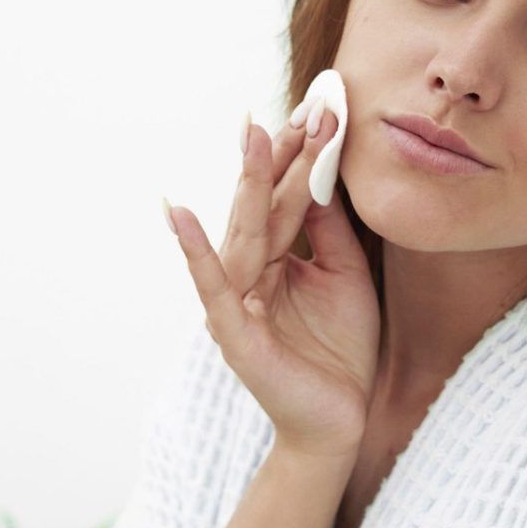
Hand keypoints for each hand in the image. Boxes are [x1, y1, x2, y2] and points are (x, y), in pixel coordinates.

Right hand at [166, 105, 379, 458]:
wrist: (341, 421)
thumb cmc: (340, 351)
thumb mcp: (345, 277)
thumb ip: (331, 230)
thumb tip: (324, 173)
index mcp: (277, 259)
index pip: (287, 197)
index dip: (302, 155)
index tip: (321, 108)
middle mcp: (251, 273)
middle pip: (264, 205)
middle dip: (280, 156)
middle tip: (298, 106)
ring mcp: (238, 301)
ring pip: (245, 233)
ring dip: (248, 184)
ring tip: (252, 136)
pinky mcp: (234, 333)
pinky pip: (214, 286)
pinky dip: (196, 251)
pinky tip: (180, 216)